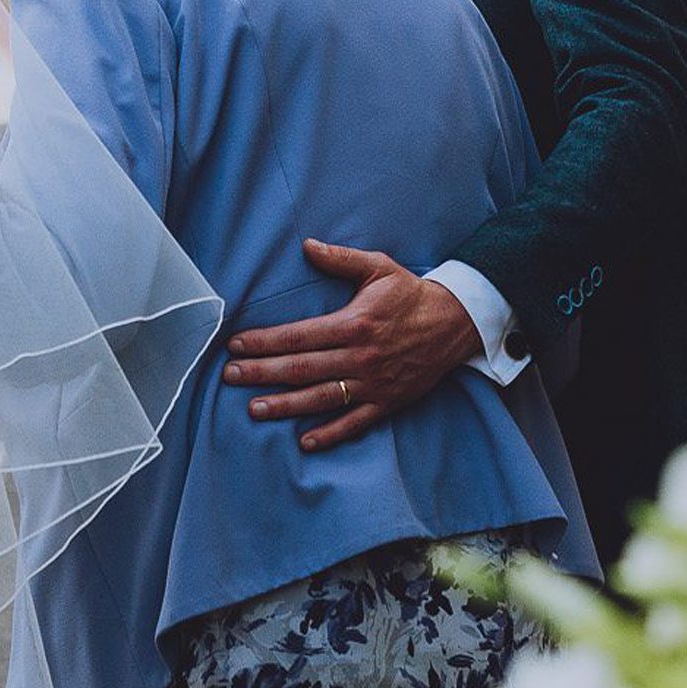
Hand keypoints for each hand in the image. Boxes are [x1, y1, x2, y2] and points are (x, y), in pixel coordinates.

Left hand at [221, 240, 485, 450]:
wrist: (455, 323)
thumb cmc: (411, 294)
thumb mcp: (379, 268)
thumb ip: (341, 259)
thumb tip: (307, 245)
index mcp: (354, 323)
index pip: (299, 335)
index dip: (265, 342)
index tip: (237, 346)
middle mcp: (360, 356)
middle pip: (302, 368)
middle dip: (263, 373)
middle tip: (230, 377)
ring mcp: (373, 383)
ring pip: (322, 398)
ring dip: (286, 405)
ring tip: (254, 409)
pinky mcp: (387, 402)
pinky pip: (355, 422)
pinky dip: (330, 434)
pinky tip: (305, 441)